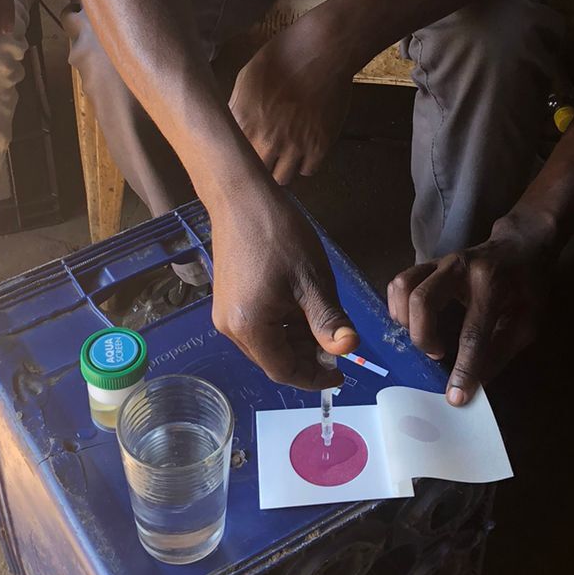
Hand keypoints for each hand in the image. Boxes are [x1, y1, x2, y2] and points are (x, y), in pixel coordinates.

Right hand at [209, 186, 358, 388]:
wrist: (241, 197)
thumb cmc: (278, 235)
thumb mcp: (311, 280)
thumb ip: (328, 320)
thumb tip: (348, 349)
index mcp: (250, 327)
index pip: (284, 371)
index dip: (315, 377)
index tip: (342, 373)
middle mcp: (230, 328)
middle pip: (274, 360)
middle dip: (307, 357)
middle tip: (336, 340)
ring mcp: (225, 314)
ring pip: (266, 344)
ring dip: (296, 341)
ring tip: (321, 319)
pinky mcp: (228, 300)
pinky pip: (257, 327)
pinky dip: (282, 326)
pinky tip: (300, 307)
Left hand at [229, 14, 352, 182]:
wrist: (321, 51)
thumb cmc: (281, 57)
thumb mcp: (246, 77)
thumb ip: (236, 107)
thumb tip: (230, 126)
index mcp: (243, 122)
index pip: (230, 157)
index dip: (234, 159)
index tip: (238, 157)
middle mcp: (266, 139)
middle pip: (253, 174)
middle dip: (256, 169)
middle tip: (262, 161)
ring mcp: (294, 146)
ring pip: (281, 179)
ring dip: (280, 170)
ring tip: (283, 159)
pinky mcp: (319, 146)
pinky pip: (308, 171)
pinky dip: (305, 165)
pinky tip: (303, 152)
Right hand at [388, 212, 555, 404]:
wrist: (522, 243)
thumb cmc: (528, 285)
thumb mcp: (528, 322)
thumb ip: (501, 353)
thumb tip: (474, 386)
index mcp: (492, 285)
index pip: (472, 333)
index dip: (463, 368)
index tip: (455, 397)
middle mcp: (460, 269)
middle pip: (423, 301)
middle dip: (423, 337)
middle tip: (436, 355)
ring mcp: (440, 262)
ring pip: (404, 286)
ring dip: (404, 319)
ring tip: (421, 338)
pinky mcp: (429, 263)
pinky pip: (401, 281)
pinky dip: (398, 306)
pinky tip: (411, 323)